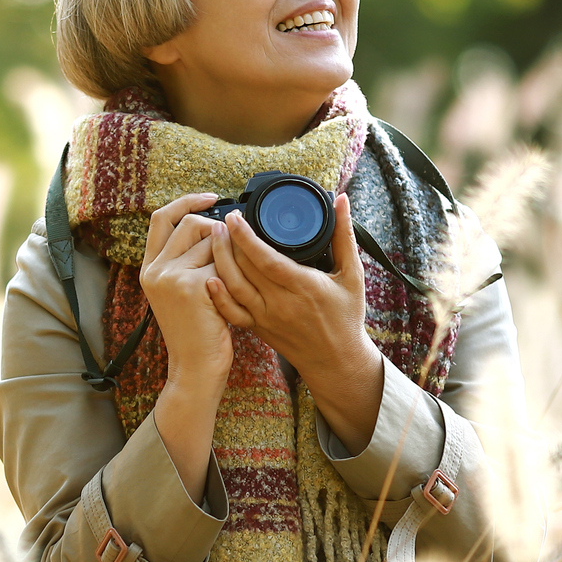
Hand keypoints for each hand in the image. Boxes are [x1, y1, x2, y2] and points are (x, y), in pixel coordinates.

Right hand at [140, 193, 231, 502]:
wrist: (196, 368)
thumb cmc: (200, 333)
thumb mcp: (186, 293)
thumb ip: (190, 261)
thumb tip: (220, 226)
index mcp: (150, 268)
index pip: (162, 218)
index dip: (187, 202)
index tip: (211, 198)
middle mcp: (154, 269)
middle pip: (191, 225)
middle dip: (219, 232)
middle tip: (234, 252)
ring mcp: (169, 276)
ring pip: (211, 242)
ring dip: (229, 256)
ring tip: (233, 283)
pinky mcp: (189, 285)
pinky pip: (222, 262)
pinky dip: (234, 275)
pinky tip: (234, 296)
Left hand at [208, 193, 384, 449]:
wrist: (336, 361)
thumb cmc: (346, 317)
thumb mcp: (352, 275)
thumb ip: (343, 236)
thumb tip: (342, 199)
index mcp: (303, 287)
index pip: (266, 259)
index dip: (246, 238)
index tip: (234, 217)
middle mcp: (280, 304)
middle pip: (244, 270)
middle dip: (228, 242)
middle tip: (222, 220)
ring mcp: (265, 318)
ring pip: (233, 287)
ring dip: (219, 261)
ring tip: (214, 238)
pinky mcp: (257, 328)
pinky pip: (232, 311)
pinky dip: (218, 296)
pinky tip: (209, 277)